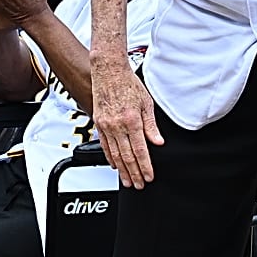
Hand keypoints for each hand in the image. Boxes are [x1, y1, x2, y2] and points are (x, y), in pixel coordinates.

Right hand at [92, 59, 162, 187]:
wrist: (108, 71)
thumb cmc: (128, 83)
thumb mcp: (147, 103)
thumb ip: (151, 125)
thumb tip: (157, 142)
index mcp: (132, 120)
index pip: (140, 150)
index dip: (145, 166)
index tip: (149, 177)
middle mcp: (117, 125)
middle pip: (126, 156)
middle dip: (134, 173)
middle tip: (139, 185)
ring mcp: (106, 126)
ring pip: (114, 154)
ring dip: (122, 170)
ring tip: (127, 181)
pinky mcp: (99, 124)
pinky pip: (104, 145)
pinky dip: (110, 157)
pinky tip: (114, 165)